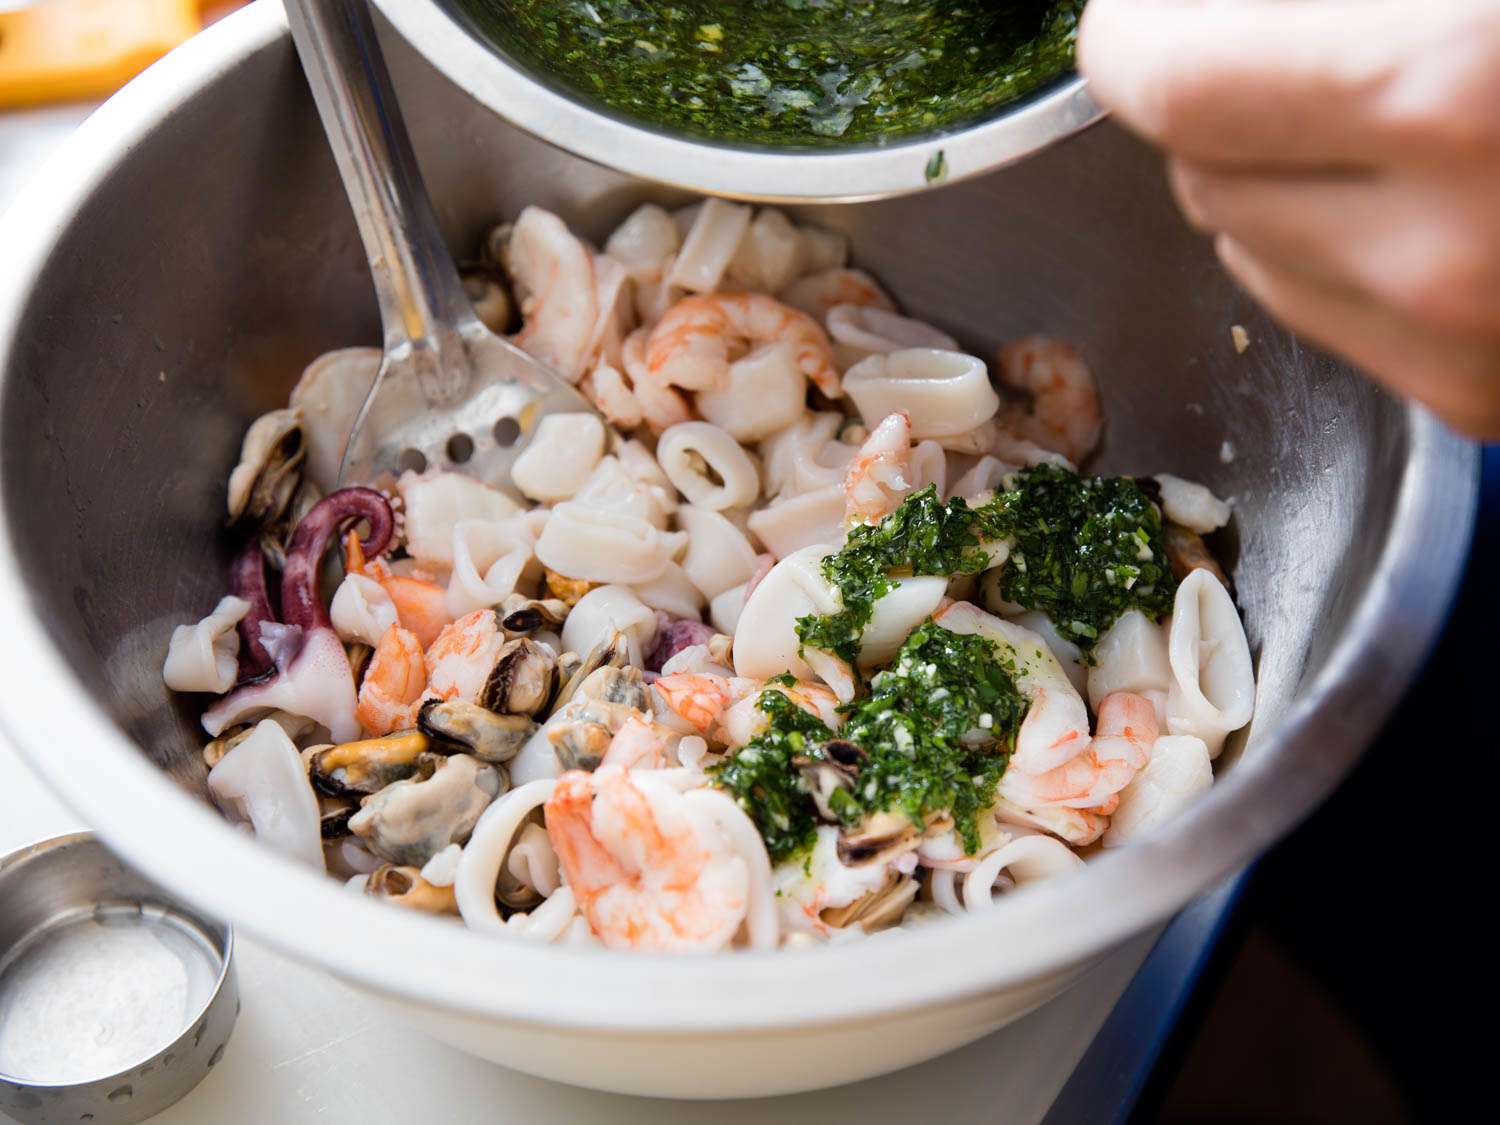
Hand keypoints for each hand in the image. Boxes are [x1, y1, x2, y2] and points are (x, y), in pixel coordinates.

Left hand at [1078, 0, 1499, 437]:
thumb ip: (1311, 4)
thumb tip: (1175, 20)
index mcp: (1444, 90)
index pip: (1172, 89)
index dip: (1131, 39)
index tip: (1137, 18)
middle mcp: (1436, 250)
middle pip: (1202, 180)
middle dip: (1210, 107)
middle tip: (1272, 50)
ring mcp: (1456, 346)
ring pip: (1247, 256)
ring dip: (1262, 186)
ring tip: (1362, 123)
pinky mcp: (1472, 398)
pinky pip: (1320, 316)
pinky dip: (1325, 256)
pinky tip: (1407, 196)